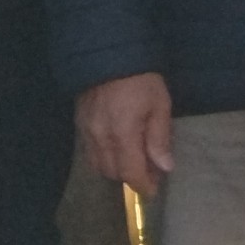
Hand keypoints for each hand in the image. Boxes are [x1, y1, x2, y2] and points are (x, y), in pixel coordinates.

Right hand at [75, 73, 173, 197]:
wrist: (108, 54)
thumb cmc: (140, 79)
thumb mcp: (159, 105)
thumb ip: (159, 138)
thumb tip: (165, 167)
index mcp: (122, 135)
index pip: (130, 173)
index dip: (143, 185)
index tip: (154, 190)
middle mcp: (100, 138)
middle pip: (113, 173)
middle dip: (131, 177)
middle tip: (150, 171)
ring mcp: (86, 131)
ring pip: (98, 165)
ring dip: (116, 169)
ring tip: (135, 159)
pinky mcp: (79, 124)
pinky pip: (90, 151)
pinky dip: (104, 157)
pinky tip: (118, 148)